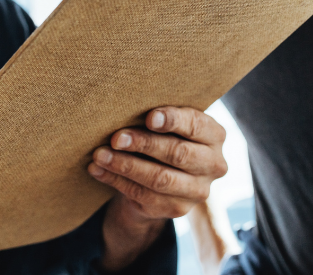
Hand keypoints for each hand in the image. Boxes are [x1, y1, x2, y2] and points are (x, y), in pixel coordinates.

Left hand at [89, 107, 227, 270]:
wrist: (164, 177)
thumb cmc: (165, 136)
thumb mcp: (170, 124)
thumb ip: (160, 116)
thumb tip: (128, 104)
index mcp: (215, 135)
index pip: (196, 126)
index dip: (173, 121)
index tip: (149, 118)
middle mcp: (213, 164)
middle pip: (178, 153)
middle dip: (143, 144)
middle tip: (116, 138)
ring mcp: (198, 191)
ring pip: (159, 178)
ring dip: (125, 165)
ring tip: (100, 155)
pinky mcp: (178, 209)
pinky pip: (144, 195)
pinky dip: (117, 181)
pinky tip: (98, 170)